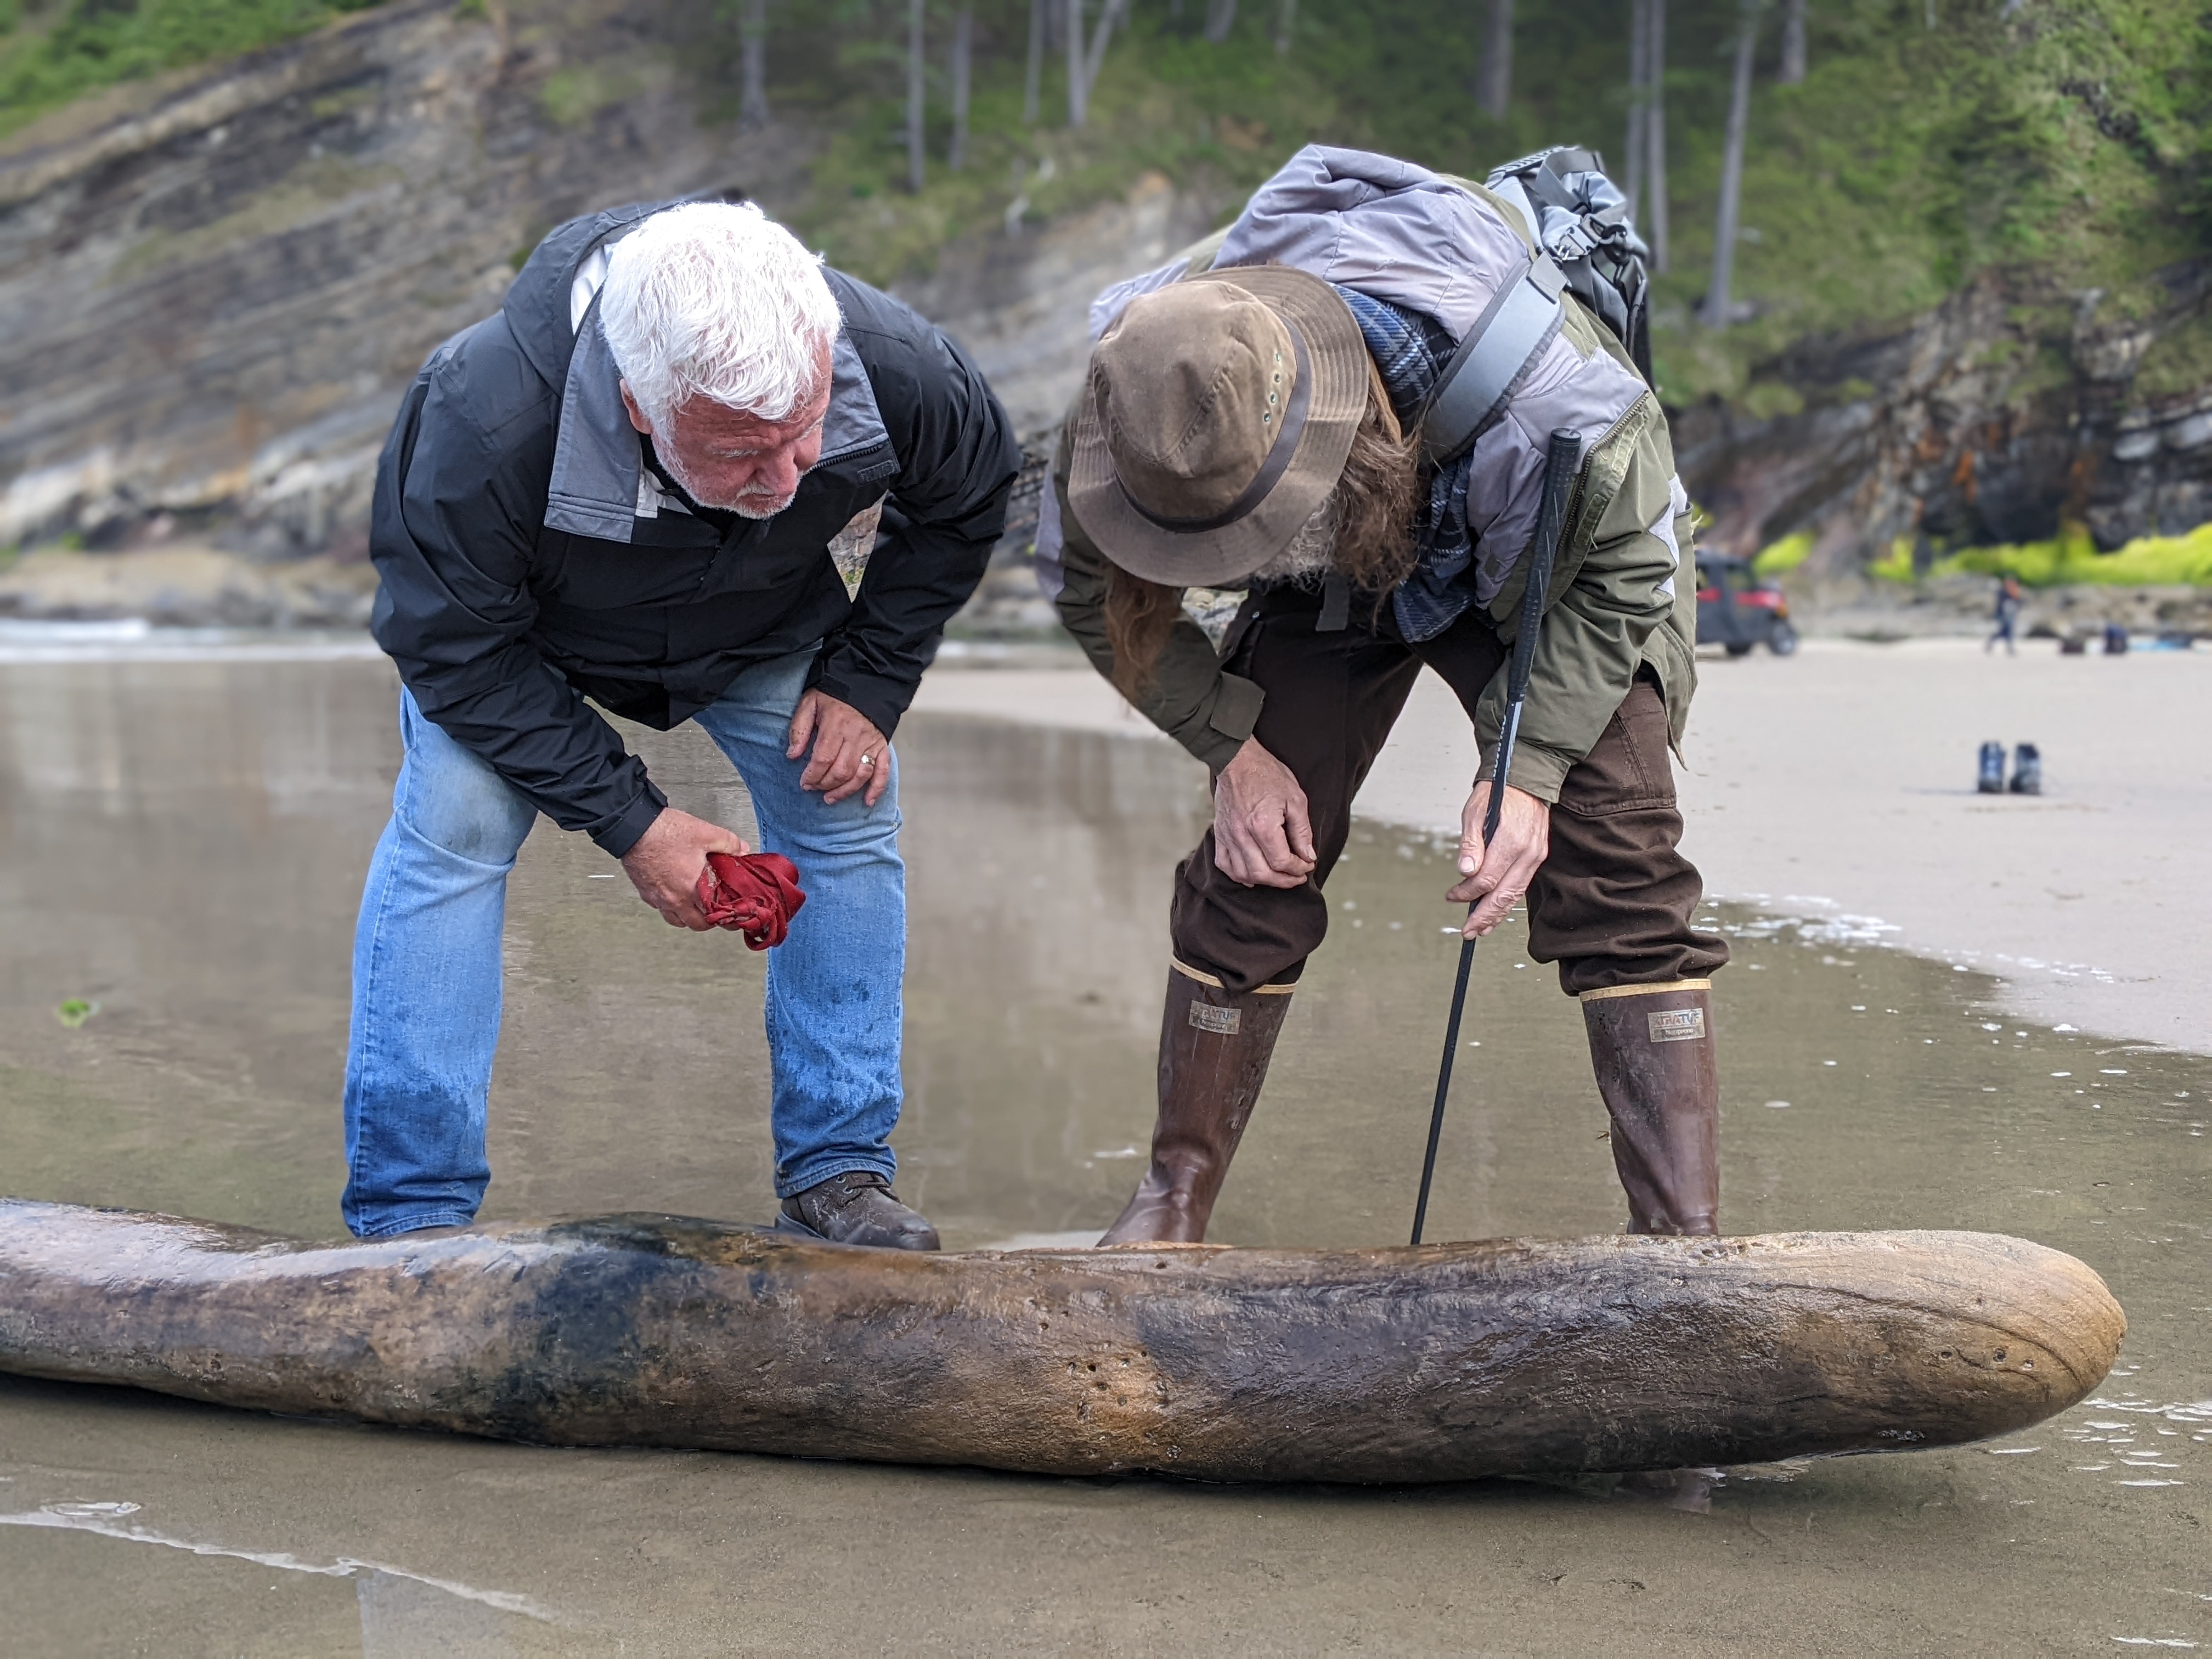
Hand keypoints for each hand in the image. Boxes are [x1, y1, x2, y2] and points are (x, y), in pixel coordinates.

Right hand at [620, 807, 750, 929]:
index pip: (714, 915)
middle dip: (709, 922)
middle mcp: (674, 898)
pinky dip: (670, 906)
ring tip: (696, 908)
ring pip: (675, 919)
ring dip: (688, 917)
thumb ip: (728, 843)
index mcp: (692, 889)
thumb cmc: (664, 832)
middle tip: (717, 915)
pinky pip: (660, 907)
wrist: (633, 828)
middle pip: (695, 923)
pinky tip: (675, 895)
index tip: (732, 916)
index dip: (727, 918)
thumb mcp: (705, 833)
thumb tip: (742, 849)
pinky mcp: (645, 891)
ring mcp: (657, 897)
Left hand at [787, 689, 889, 806]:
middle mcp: (856, 735)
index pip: (824, 758)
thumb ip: (799, 729)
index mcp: (836, 724)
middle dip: (825, 784)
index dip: (812, 775)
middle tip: (814, 788)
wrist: (864, 683)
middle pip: (841, 770)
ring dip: (844, 791)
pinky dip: (876, 789)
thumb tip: (792, 755)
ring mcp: (872, 743)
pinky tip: (867, 802)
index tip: (804, 782)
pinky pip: (883, 771)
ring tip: (830, 798)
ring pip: (860, 775)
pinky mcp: (882, 747)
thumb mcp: (810, 703)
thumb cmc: (833, 695)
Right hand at [1212, 738, 1316, 888]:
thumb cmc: (1267, 775)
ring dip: (1264, 881)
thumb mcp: (1295, 799)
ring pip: (1243, 874)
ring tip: (1278, 876)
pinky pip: (1224, 865)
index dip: (1299, 868)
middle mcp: (1242, 835)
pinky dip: (1239, 875)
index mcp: (1263, 825)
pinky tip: (1252, 875)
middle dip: (1284, 880)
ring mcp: (1228, 836)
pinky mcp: (1220, 834)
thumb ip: (1302, 831)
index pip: (1282, 862)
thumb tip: (1308, 856)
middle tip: (1297, 876)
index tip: (1307, 865)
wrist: (1237, 760)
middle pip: (1263, 873)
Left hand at [1446, 781, 1549, 936]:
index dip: (1467, 892)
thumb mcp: (1474, 812)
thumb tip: (1465, 872)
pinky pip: (1521, 885)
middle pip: (1504, 894)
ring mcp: (1535, 855)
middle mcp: (1527, 852)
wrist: (1526, 779)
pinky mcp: (1537, 856)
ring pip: (1515, 894)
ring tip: (1481, 929)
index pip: (1487, 879)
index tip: (1452, 896)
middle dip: (1484, 916)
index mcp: (1511, 840)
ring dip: (1497, 915)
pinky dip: (1508, 901)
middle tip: (1468, 932)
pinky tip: (1496, 911)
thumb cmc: (1498, 792)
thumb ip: (1470, 844)